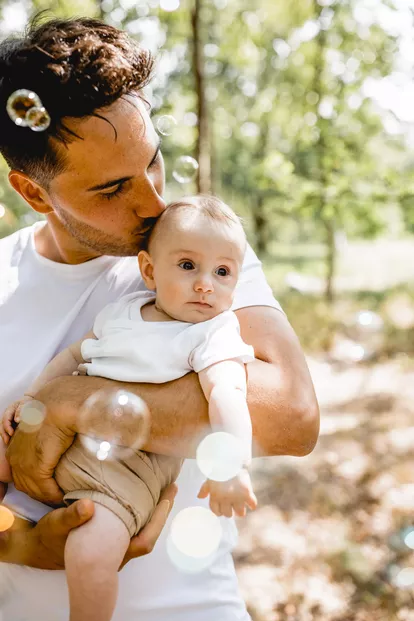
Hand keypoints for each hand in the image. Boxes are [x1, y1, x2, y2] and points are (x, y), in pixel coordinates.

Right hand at [1, 396, 32, 443]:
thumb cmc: (27, 402)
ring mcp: (9, 419)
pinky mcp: (12, 422)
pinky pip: (8, 429)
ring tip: (8, 442)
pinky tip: (10, 440)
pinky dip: (8, 434)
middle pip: (2, 425)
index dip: (7, 427)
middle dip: (4, 433)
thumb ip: (20, 410)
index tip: (11, 433)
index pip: (5, 419)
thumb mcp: (25, 404)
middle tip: (7, 441)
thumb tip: (17, 420)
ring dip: (5, 435)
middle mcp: (7, 415)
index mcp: (9, 410)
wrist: (30, 400)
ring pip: (3, 428)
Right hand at [4, 484, 176, 569]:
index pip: (145, 542)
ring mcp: (115, 546)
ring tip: (162, 487)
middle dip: (162, 511)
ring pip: (142, 530)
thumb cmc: (49, 537)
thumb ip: (71, 517)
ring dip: (154, 509)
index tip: (166, 498)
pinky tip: (143, 492)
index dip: (158, 521)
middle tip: (171, 486)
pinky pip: (134, 524)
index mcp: (110, 554)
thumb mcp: (56, 524)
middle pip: (149, 534)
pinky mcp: (111, 538)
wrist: (38, 547)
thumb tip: (88, 506)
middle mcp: (117, 553)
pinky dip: (142, 509)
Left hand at [6, 376, 94, 504]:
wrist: (58, 406)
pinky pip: (46, 490)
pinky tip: (64, 497)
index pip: (20, 474)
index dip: (34, 484)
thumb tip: (54, 442)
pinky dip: (55, 496)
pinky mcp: (36, 468)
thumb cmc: (55, 410)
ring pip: (35, 490)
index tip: (48, 488)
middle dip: (39, 493)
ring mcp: (24, 463)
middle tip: (55, 497)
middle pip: (25, 485)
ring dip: (48, 497)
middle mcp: (15, 457)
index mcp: (14, 447)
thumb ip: (43, 437)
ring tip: (62, 498)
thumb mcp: (42, 426)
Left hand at [197, 468, 257, 517]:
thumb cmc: (217, 469)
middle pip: (227, 514)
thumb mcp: (209, 479)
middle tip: (231, 506)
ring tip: (241, 505)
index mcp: (215, 497)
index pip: (216, 511)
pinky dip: (252, 504)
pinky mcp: (247, 493)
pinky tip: (250, 502)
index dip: (218, 511)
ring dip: (240, 511)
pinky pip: (252, 504)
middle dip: (229, 511)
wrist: (229, 459)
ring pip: (240, 513)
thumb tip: (199, 497)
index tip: (221, 508)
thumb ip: (204, 490)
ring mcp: (237, 497)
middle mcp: (225, 499)